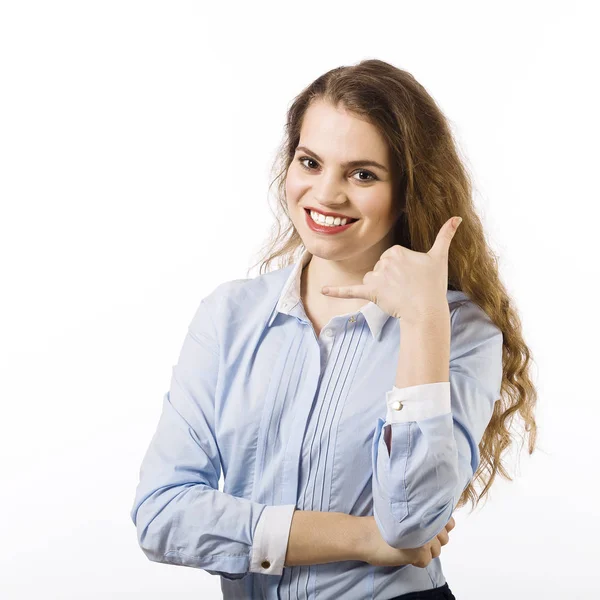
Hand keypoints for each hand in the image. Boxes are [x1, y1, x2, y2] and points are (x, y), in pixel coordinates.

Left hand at [321, 216, 462, 324]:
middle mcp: (384, 260)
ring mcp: (377, 277)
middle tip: (407, 288)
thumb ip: (445, 236)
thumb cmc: (433, 285)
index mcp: (396, 249)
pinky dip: (336, 291)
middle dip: (390, 279)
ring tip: (397, 295)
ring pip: (372, 279)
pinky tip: (323, 290)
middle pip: (380, 268)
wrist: (426, 310)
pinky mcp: (370, 292)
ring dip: (380, 288)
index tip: (412, 277)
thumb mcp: (440, 257)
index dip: (400, 269)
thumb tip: (457, 218)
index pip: (391, 257)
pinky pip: (350, 290)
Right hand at [360, 515, 455, 567]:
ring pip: (436, 552)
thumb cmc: (381, 524)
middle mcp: (428, 523)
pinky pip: (425, 562)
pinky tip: (404, 553)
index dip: (439, 527)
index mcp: (425, 511)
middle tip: (413, 538)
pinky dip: (416, 561)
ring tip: (407, 545)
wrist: (366, 535)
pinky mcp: (420, 552)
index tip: (426, 528)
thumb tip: (439, 525)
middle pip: (443, 539)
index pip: (449, 522)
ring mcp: (425, 538)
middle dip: (431, 541)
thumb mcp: (404, 514)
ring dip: (424, 551)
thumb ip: (422, 515)